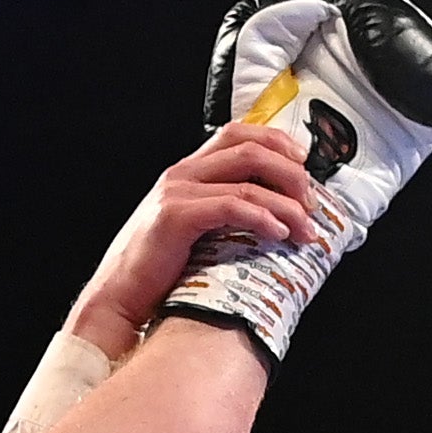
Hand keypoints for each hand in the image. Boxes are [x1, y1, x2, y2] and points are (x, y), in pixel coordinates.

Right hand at [62, 128, 332, 359]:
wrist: (120, 298)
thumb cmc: (158, 271)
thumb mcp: (195, 231)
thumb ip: (223, 212)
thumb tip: (274, 215)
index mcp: (188, 172)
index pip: (239, 134)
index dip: (277, 142)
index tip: (305, 164)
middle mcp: (182, 174)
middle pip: (249, 148)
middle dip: (290, 171)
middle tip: (312, 201)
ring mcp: (177, 192)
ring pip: (247, 179)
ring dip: (286, 203)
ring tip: (304, 228)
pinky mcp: (176, 216)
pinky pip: (231, 206)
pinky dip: (262, 217)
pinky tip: (278, 234)